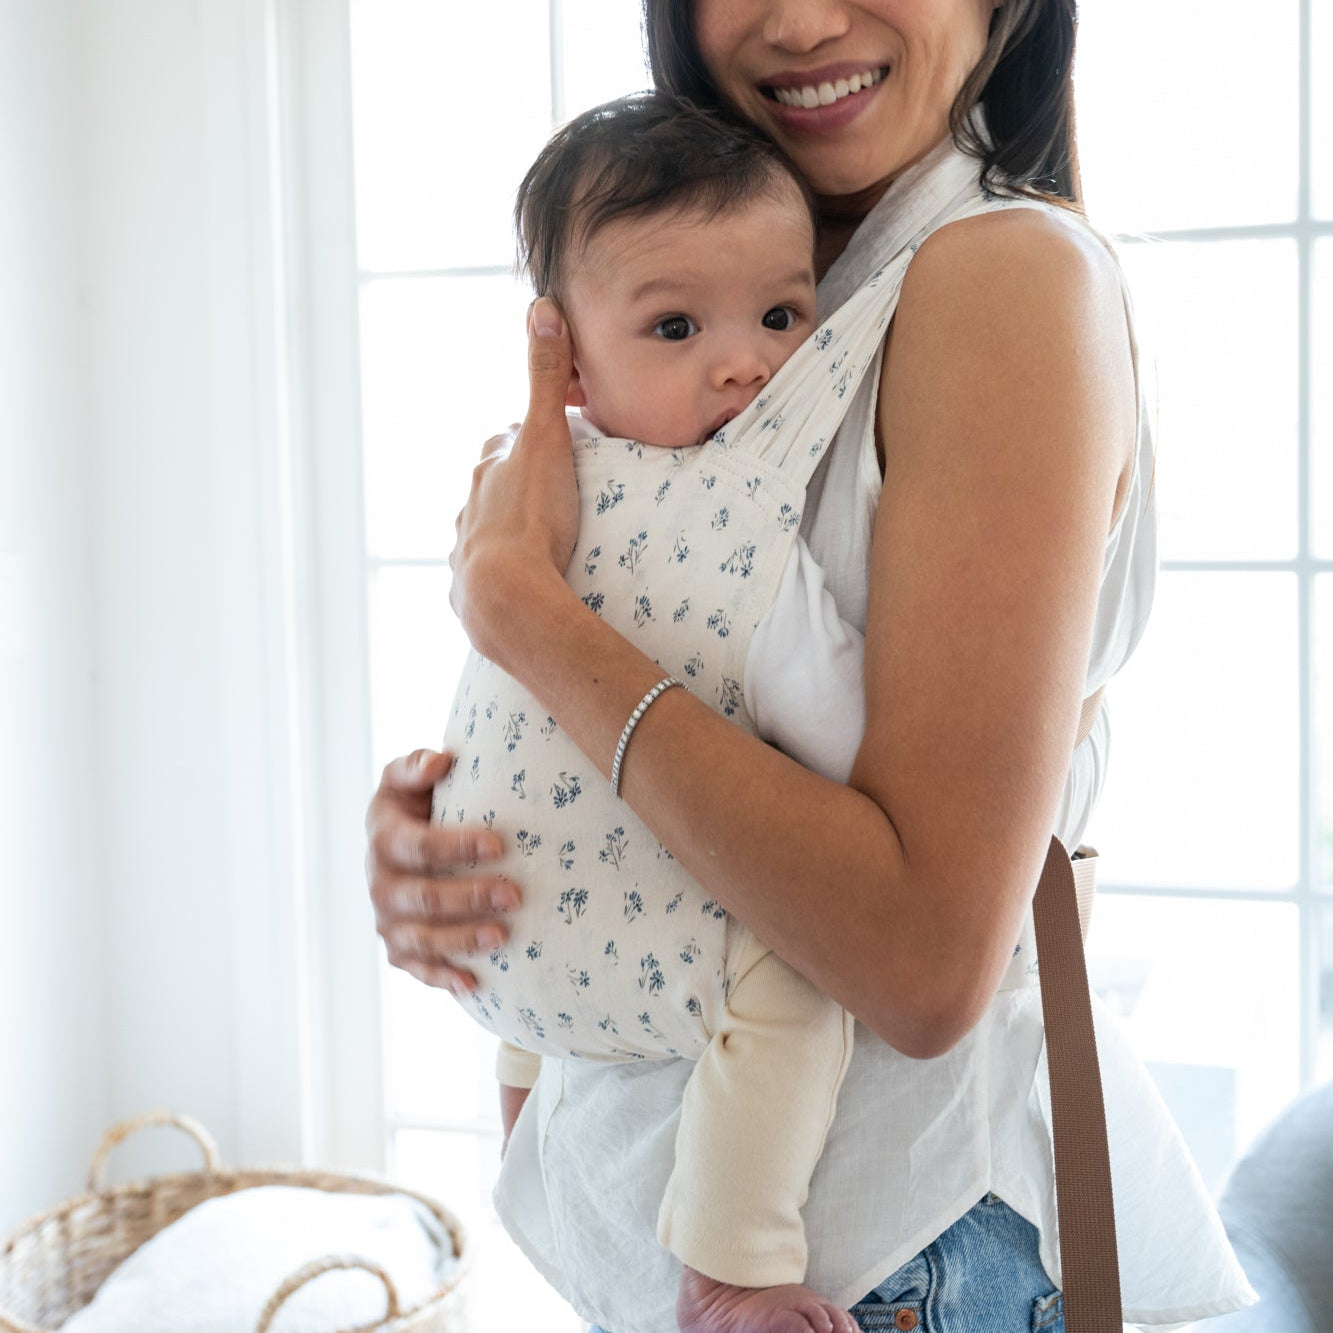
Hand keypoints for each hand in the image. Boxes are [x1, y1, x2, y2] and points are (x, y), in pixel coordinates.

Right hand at [366, 748, 519, 992]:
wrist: (402, 837)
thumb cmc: (417, 801)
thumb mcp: (408, 777)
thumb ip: (418, 765)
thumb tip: (441, 762)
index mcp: (383, 837)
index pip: (417, 846)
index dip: (456, 846)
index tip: (499, 843)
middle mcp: (380, 882)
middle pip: (422, 897)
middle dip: (469, 898)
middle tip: (515, 895)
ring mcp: (387, 919)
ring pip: (420, 938)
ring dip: (461, 940)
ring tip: (502, 937)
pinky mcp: (397, 948)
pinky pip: (416, 968)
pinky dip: (442, 978)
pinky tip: (473, 984)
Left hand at [449, 297, 579, 666]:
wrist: (505, 596)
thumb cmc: (531, 517)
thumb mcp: (547, 440)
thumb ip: (546, 378)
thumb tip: (541, 307)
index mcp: (489, 467)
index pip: (509, 439)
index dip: (534, 437)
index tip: (561, 443)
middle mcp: (469, 504)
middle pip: (497, 484)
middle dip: (522, 484)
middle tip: (561, 493)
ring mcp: (466, 548)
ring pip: (489, 529)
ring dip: (511, 531)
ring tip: (545, 542)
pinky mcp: (468, 590)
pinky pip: (488, 575)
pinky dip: (505, 573)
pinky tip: (524, 581)